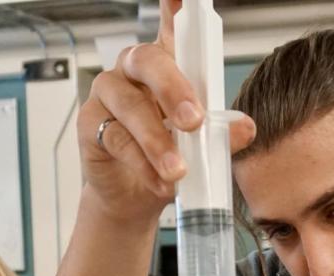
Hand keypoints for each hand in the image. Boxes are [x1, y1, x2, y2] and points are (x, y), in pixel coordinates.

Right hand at [78, 0, 255, 220]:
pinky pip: (117, 139)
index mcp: (166, 64)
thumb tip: (242, 127)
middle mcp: (133, 70)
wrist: (134, 197)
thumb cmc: (167, 158)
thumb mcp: (201, 146)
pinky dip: (142, 163)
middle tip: (194, 122)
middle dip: (174, 91)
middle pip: (149, 62)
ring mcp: (108, 93)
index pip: (173, 26)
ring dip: (158, 141)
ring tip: (178, 170)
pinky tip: (160, 180)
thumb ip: (222, 132)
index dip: (176, 6)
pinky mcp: (90, 123)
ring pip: (131, 107)